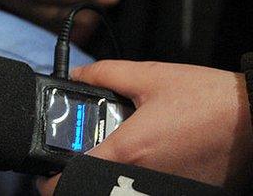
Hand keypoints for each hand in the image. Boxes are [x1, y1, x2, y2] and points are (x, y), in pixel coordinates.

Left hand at [38, 60, 252, 193]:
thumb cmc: (211, 100)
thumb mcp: (150, 76)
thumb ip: (105, 73)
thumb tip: (78, 74)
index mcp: (130, 150)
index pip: (73, 179)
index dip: (53, 178)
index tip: (46, 172)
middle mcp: (145, 179)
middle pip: (94, 188)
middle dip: (80, 177)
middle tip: (77, 160)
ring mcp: (166, 190)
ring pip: (123, 191)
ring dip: (110, 178)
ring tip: (113, 156)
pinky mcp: (186, 193)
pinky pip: (150, 190)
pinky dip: (139, 180)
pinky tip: (147, 159)